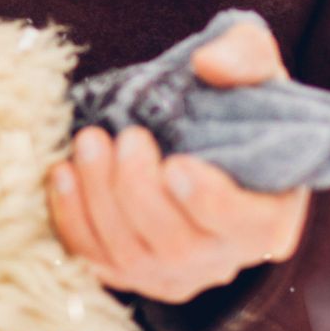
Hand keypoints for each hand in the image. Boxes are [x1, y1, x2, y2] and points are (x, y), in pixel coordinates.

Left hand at [45, 21, 308, 303]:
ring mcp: (173, 274)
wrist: (196, 133)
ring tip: (88, 142)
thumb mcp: (255, 68)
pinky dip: (71, 218)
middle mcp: (223, 258)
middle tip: (124, 138)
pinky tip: (62, 172)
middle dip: (139, 191)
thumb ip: (245, 56)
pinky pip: (94, 259)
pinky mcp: (128, 270)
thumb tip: (210, 64)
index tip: (177, 164)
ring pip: (130, 257)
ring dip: (99, 199)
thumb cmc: (235, 103)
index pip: (246, 227)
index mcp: (267, 218)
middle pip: (178, 248)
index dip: (211, 203)